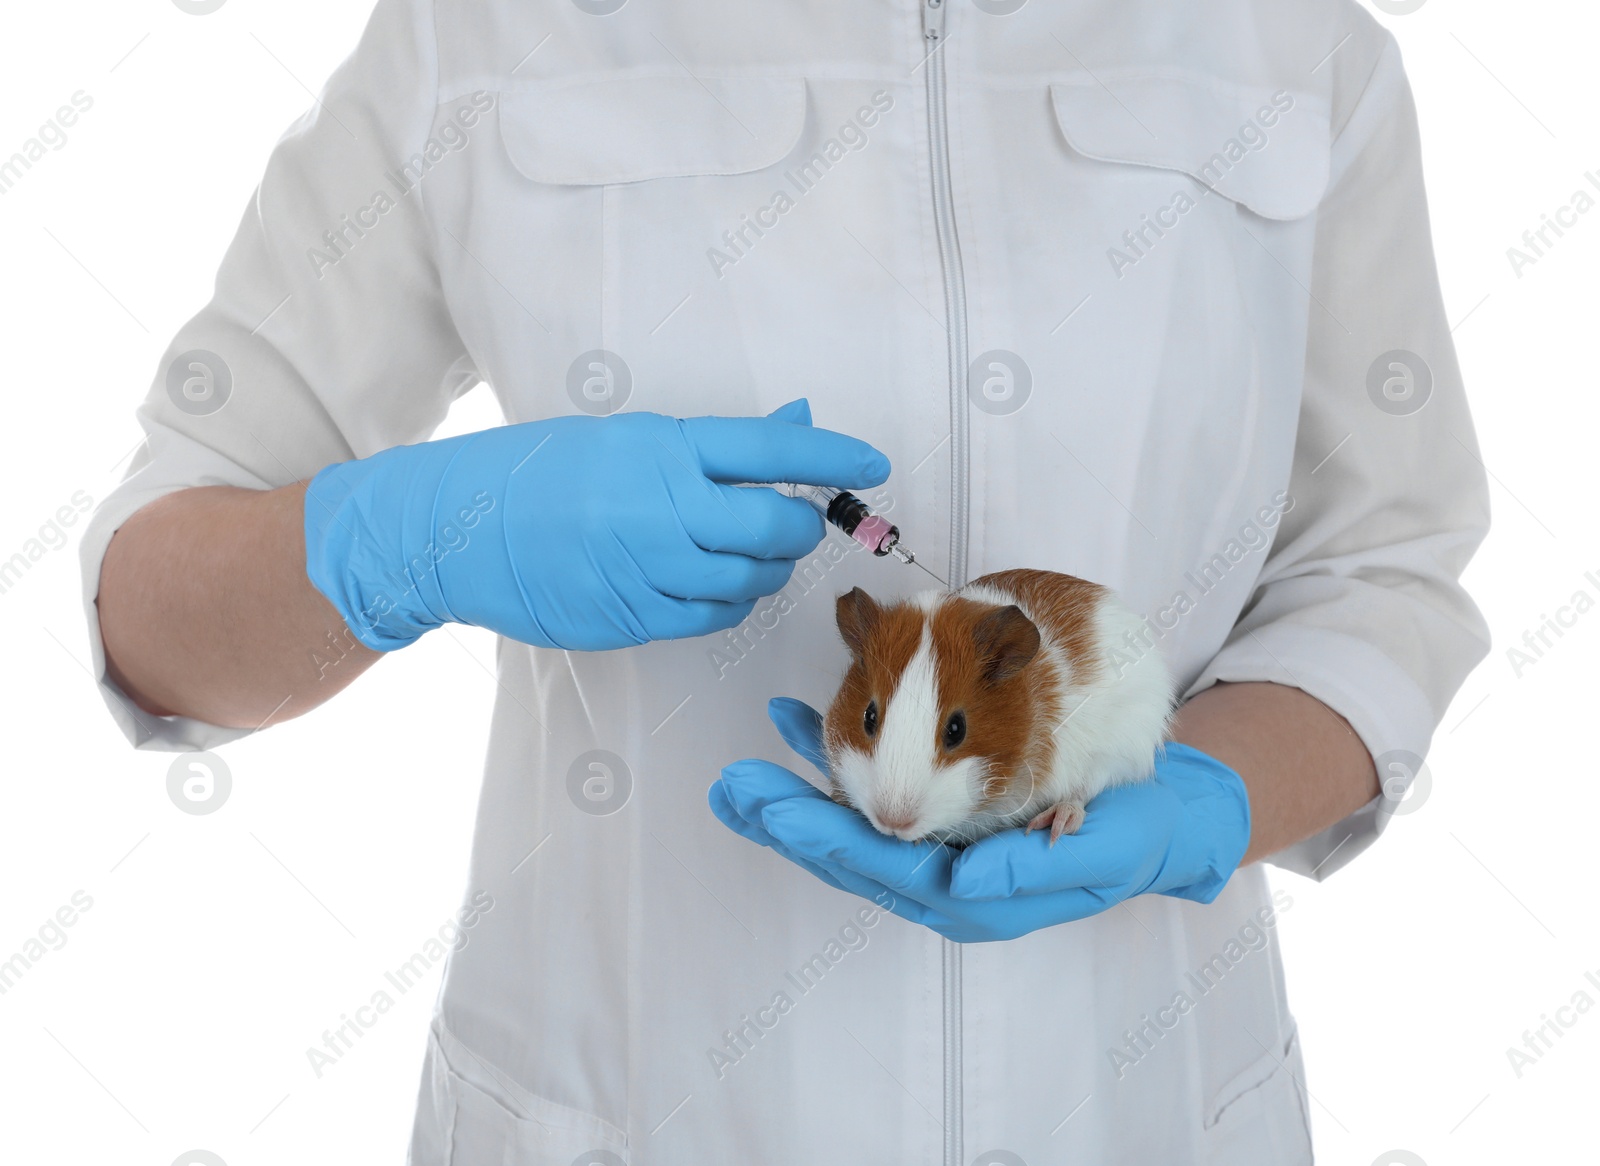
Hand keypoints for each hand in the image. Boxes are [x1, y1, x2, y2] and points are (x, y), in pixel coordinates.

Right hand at [303, 399, 888, 650]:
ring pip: (749, 581)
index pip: (769, 452)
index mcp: (660, 450)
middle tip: (792, 525)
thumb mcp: (625, 440)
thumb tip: (793, 428)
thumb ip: (711, 446)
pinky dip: (727, 604)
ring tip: (738, 555)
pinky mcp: (633, 617)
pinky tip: (707, 585)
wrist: (456, 530)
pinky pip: (712, 617)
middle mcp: (661, 508)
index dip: (831, 458)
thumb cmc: (540, 473)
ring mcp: (647, 568)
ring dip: (762, 571)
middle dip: (798, 530)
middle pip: (774, 529)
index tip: (872, 464)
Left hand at [709, 698, 1250, 942]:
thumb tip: (966, 879)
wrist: (1160, 828)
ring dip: (795, 798)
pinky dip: (834, 764)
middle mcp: (942, 884)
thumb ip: (1037, 868)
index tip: (777, 815)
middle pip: (849, 852)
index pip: (885, 867)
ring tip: (739, 777)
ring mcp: (936, 856)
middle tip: (732, 791)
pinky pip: (874, 797)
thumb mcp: (1104, 854)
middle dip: (788, 821)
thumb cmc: (1134, 842)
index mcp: (974, 899)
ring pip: (850, 827)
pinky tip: (796, 730)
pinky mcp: (939, 825)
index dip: (827, 839)